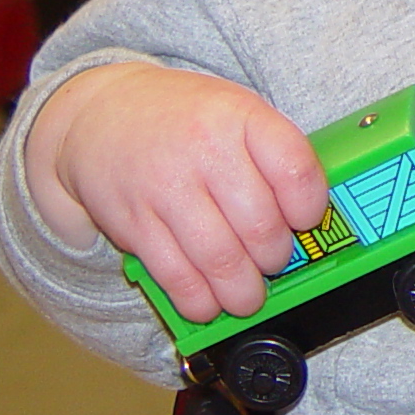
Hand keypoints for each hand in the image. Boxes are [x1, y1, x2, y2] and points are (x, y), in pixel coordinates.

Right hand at [25, 63, 329, 324]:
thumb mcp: (235, 111)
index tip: (307, 221)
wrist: (104, 112)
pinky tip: (209, 302)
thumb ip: (272, 155)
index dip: (311, 207)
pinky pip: (176, 276)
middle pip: (261, 226)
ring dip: (243, 292)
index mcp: (241, 117)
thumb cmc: (185, 118)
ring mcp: (166, 188)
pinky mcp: (134, 223)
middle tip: (272, 262)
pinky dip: (199, 300)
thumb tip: (310, 218)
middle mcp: (205, 150)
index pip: (295, 169)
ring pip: (221, 259)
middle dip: (275, 258)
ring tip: (247, 295)